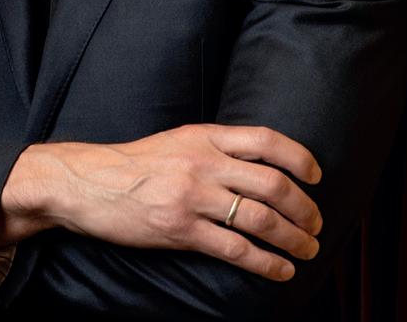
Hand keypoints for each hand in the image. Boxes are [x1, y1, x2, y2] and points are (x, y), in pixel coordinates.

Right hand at [0, 124, 322, 281]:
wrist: (88, 182)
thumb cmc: (136, 163)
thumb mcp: (179, 139)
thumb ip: (216, 147)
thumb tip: (258, 162)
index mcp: (206, 135)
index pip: (266, 140)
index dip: (299, 157)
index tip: (316, 175)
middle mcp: (204, 162)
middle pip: (271, 183)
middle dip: (303, 207)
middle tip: (317, 224)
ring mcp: (193, 197)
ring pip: (259, 218)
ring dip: (292, 238)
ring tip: (308, 250)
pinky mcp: (180, 230)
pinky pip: (234, 249)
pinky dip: (264, 262)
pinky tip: (280, 271)